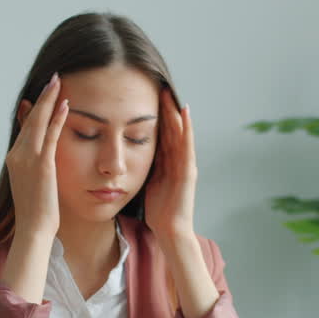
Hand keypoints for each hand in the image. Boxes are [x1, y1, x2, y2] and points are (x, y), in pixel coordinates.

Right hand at [5, 73, 67, 238]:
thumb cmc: (37, 213)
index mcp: (14, 159)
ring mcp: (28, 159)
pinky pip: (50, 135)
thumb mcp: (33, 186)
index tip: (40, 95)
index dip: (33, 110)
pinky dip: (57, 118)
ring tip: (58, 82)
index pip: (25, 128)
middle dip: (42, 98)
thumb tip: (42, 163)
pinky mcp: (42, 164)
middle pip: (30, 120)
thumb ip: (35, 169)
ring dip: (49, 100)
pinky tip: (65, 104)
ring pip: (38, 122)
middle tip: (52, 79)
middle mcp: (17, 155)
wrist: (33, 229)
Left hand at [142, 88, 196, 241]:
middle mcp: (179, 160)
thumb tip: (129, 155)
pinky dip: (186, 128)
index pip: (161, 134)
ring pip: (179, 132)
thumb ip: (146, 167)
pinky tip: (183, 112)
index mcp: (168, 163)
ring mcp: (186, 164)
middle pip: (171, 129)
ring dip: (175, 112)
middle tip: (158, 86)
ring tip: (169, 93)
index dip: (155, 117)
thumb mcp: (148, 182)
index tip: (146, 98)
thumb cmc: (158, 211)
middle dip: (164, 109)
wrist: (170, 231)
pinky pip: (187, 145)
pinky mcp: (189, 170)